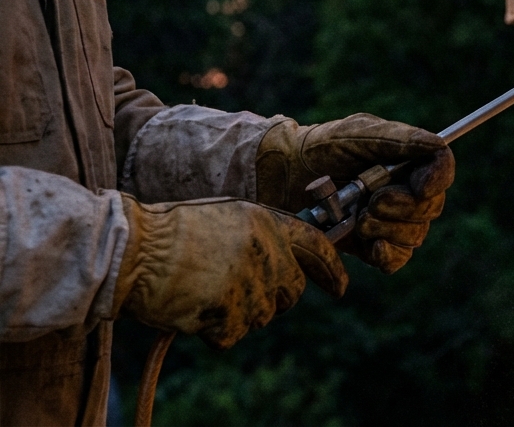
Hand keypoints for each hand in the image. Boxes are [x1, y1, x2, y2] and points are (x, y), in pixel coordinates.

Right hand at [116, 195, 347, 349]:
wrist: (132, 250)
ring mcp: (249, 284)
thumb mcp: (226, 217)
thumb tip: (284, 264)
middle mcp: (266, 252)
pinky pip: (231, 336)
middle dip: (274, 299)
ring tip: (204, 291)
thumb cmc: (171, 232)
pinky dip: (213, 331)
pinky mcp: (228, 313)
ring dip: (238, 314)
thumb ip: (260, 237)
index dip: (333, 269)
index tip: (341, 287)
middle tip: (241, 295)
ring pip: (262, 317)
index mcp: (267, 222)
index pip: (317, 246)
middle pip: (293, 292)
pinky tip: (192, 307)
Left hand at [255, 113, 454, 272]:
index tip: (421, 186)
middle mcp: (404, 190)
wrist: (280, 178)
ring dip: (389, 228)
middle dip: (404, 207)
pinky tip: (373, 247)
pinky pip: (397, 259)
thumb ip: (398, 139)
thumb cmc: (319, 148)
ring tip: (358, 219)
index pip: (441, 168)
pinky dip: (388, 255)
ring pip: (415, 234)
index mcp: (405, 160)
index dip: (438, 178)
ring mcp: (390, 220)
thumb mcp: (356, 134)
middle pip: (431, 206)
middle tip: (373, 202)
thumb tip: (439, 144)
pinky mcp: (372, 246)